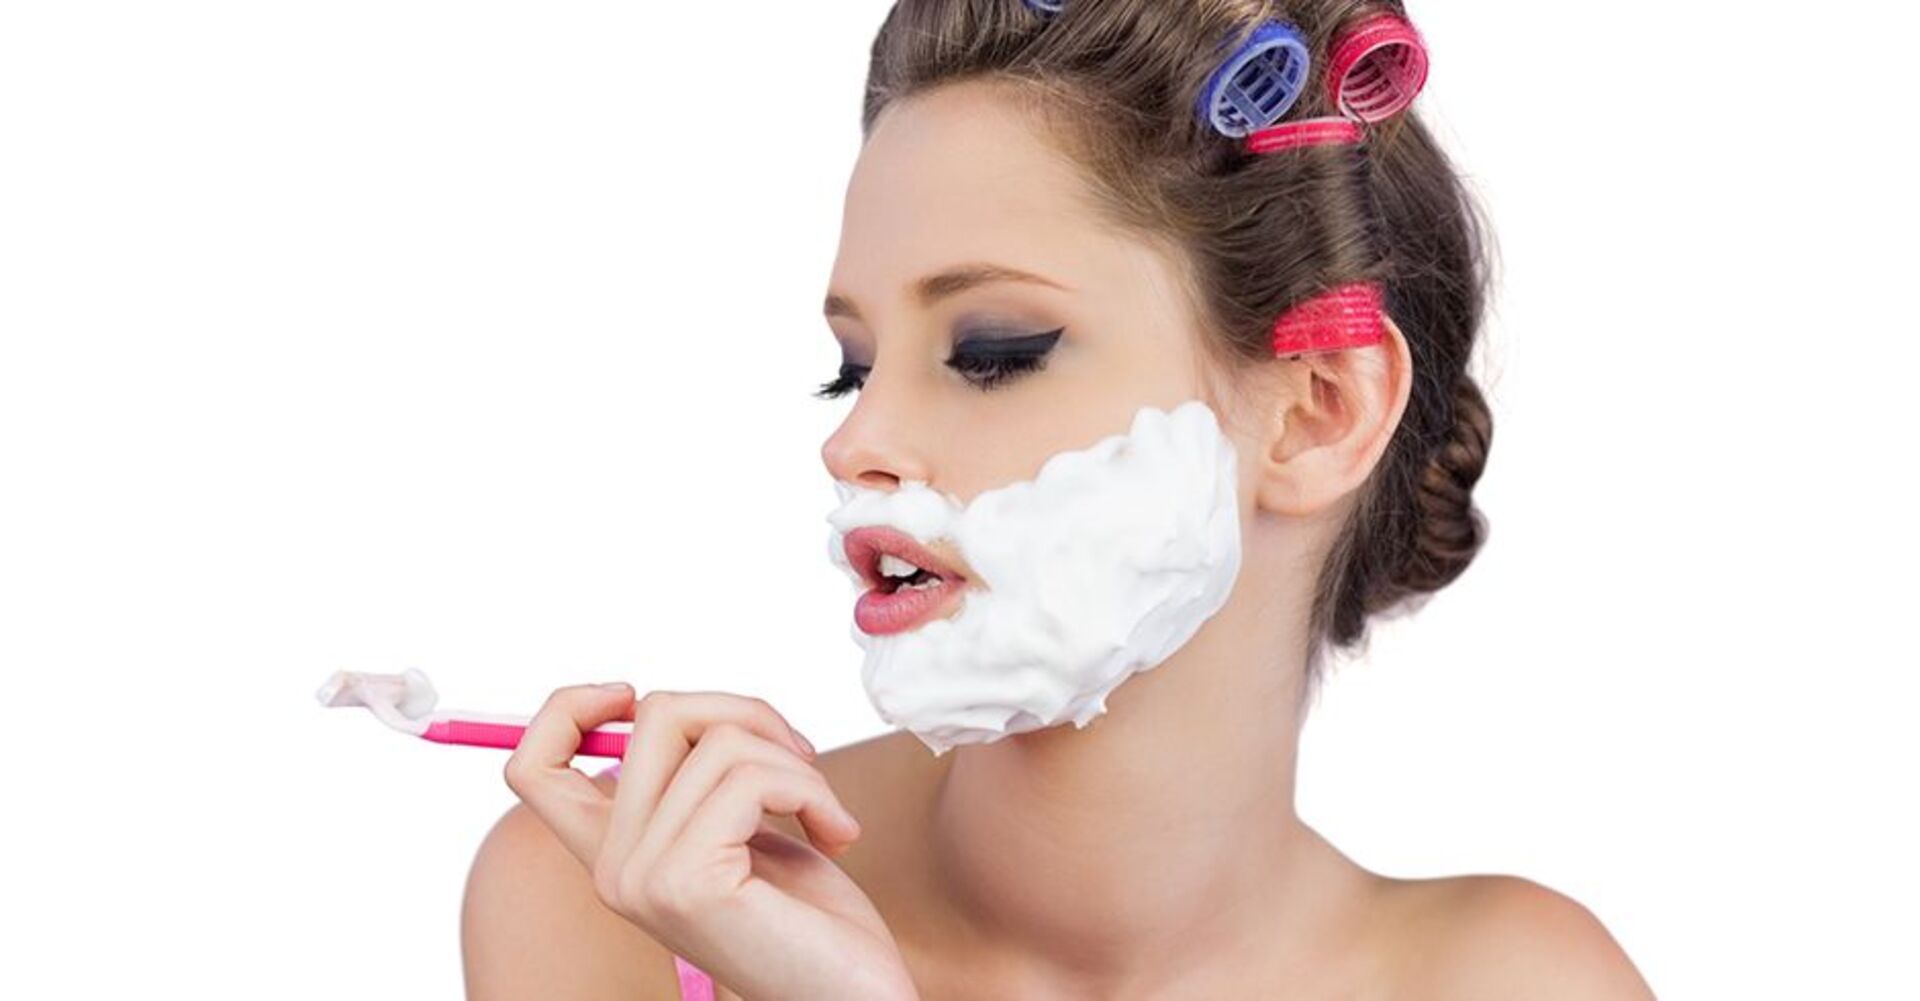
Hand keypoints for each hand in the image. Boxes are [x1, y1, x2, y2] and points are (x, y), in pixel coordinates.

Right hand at [505, 684, 919, 1000]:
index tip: (633, 696)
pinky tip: (836, 834)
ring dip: (796, 762)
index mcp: (615, 854)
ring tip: (823, 812)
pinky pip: (750, 778)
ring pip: (717, 741)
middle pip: (654, 714)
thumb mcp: (738, 822)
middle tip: (800, 758)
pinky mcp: (687, 883)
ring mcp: (642, 877)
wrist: (852, 995)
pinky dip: (812, 790)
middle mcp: (612, 869)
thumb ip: (695, 774)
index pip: (533, 766)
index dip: (570, 707)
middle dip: (746, 712)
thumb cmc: (810, 913)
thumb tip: (663, 702)